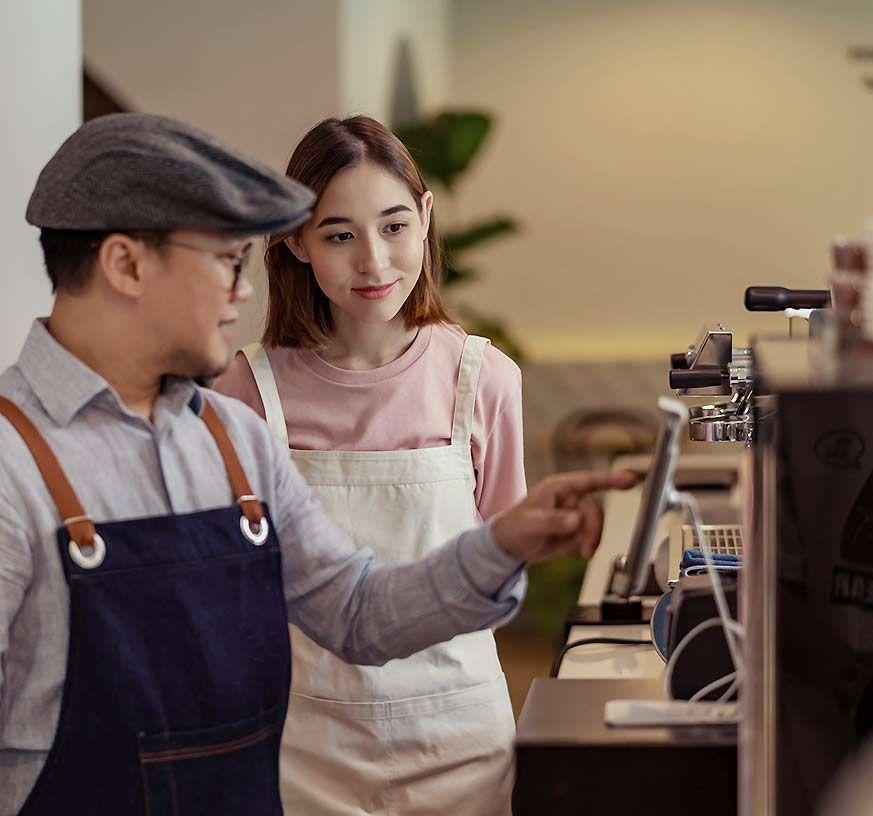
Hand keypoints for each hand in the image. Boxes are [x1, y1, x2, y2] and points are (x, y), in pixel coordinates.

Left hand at [491, 470, 636, 561]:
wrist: (509, 546)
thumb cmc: (515, 527)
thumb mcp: (530, 523)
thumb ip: (553, 521)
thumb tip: (577, 519)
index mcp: (559, 488)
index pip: (589, 481)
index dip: (611, 479)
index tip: (631, 479)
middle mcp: (570, 499)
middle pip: (595, 511)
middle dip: (593, 530)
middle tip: (586, 549)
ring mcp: (574, 515)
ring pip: (595, 525)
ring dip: (591, 539)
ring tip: (581, 552)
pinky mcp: (576, 531)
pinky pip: (590, 537)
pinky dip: (586, 546)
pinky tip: (573, 550)